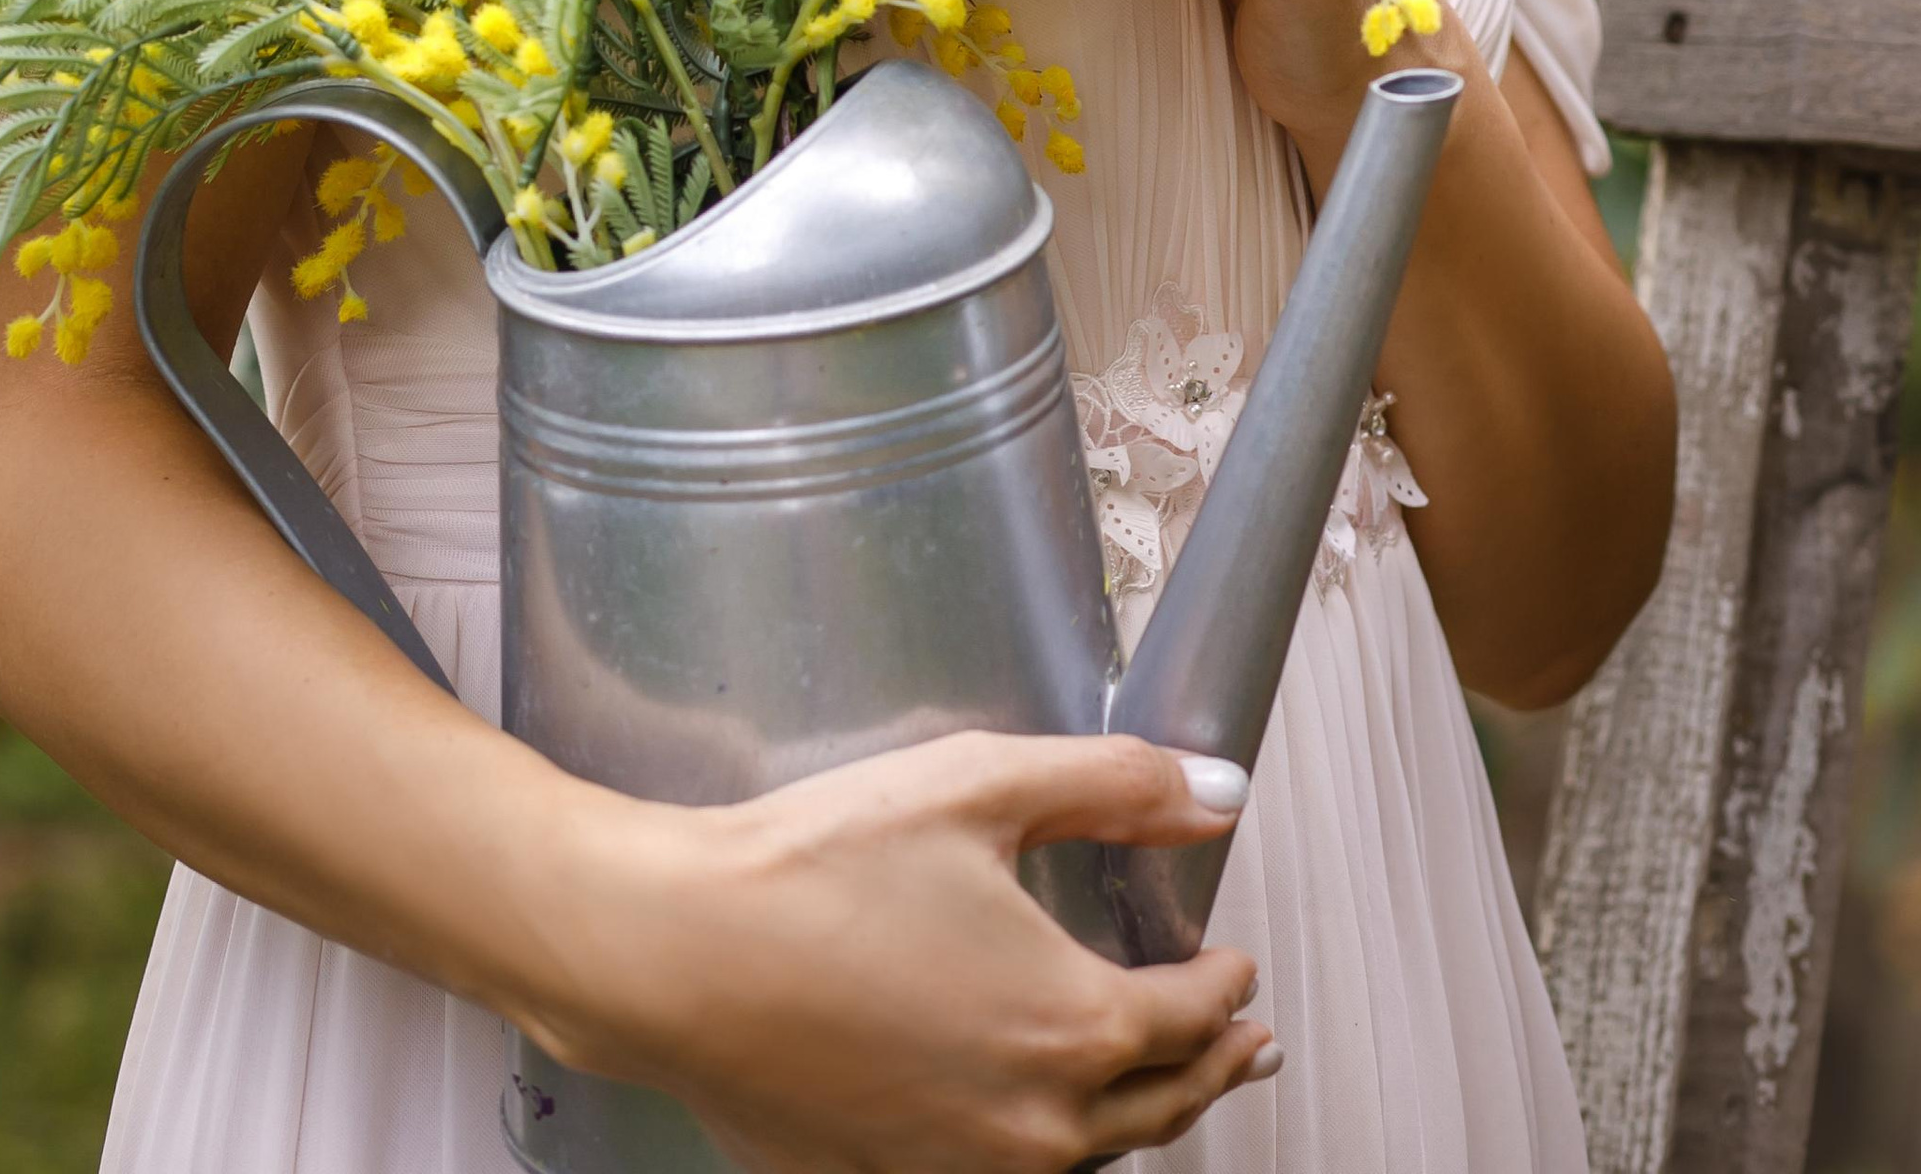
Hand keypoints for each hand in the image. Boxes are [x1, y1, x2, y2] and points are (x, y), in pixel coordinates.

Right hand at [542, 728, 1279, 1172]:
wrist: (677, 956)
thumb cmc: (815, 869)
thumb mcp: (980, 786)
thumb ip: (1112, 785)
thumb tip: (1216, 792)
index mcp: (1072, 1022)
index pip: (1190, 1016)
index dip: (1225, 985)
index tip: (1234, 963)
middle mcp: (1034, 1123)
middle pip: (1160, 1106)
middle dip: (1211, 1067)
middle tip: (1243, 1046)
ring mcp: (961, 1171)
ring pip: (1090, 1159)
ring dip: (1140, 1117)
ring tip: (1159, 1090)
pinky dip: (1043, 1150)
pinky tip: (1031, 1122)